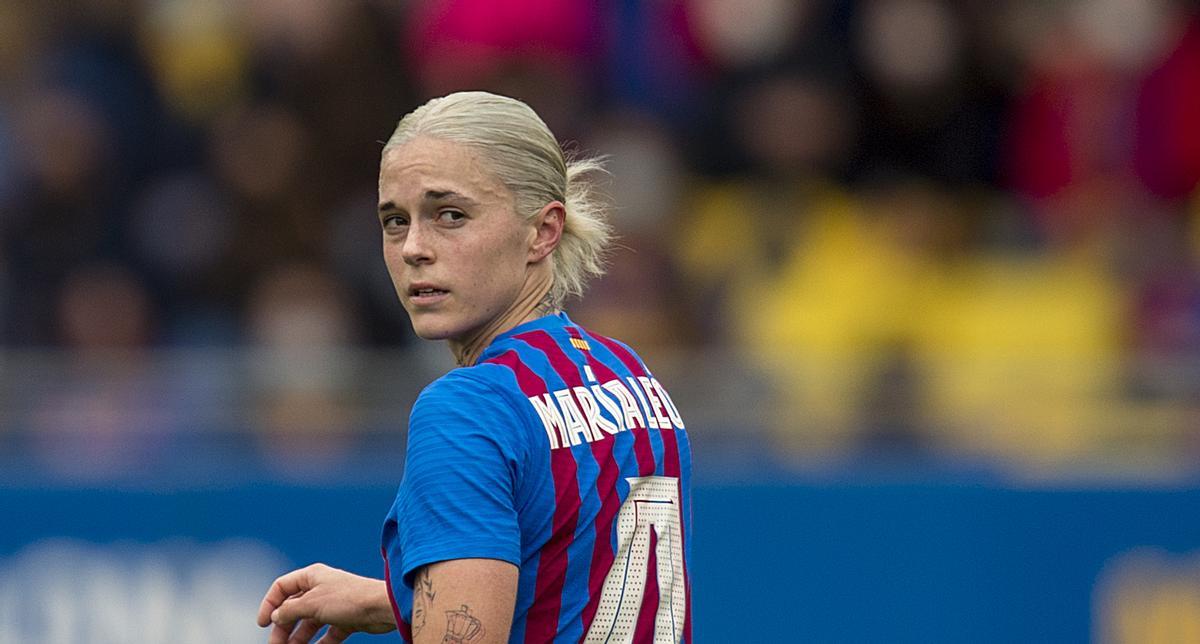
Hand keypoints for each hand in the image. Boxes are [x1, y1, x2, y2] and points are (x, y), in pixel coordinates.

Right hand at [257, 563, 396, 643]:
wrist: (382, 607)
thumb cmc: (349, 598)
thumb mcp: (312, 604)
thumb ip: (290, 610)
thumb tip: (275, 616)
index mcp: (312, 576)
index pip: (282, 587)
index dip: (269, 604)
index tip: (262, 623)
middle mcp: (321, 588)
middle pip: (294, 608)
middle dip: (282, 627)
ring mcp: (333, 605)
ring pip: (309, 623)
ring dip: (298, 638)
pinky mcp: (345, 619)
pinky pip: (326, 634)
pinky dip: (318, 643)